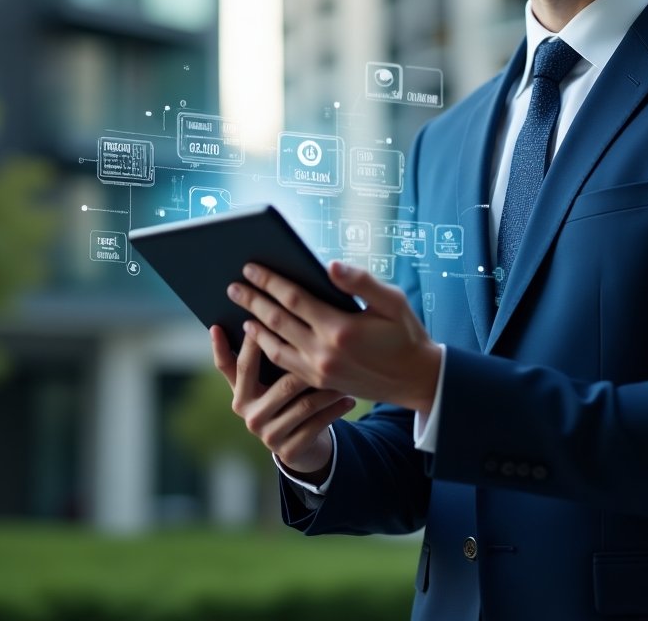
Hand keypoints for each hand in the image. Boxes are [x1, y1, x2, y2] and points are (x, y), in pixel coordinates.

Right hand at [210, 324, 354, 480]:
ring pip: (304, 403)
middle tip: (332, 347)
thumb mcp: (273, 381)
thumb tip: (273, 310)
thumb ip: (270, 355)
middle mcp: (248, 413)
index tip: (232, 322)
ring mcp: (267, 434)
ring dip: (329, 388)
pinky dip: (335, 409)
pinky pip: (316, 424)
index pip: (232, 365)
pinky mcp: (288, 450)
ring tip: (348, 374)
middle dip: (312, 366)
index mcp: (241, 392)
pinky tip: (350, 399)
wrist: (301, 446)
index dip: (225, 344)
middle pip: (281, 382)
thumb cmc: (290, 400)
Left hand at [227, 260, 441, 414]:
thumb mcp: (393, 301)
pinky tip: (258, 337)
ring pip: (275, 346)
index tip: (251, 267)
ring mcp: (319, 371)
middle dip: (253, 300)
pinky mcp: (319, 382)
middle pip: (277, 321)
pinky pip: (284, 364)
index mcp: (340, 328)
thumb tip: (330, 265)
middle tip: (232, 285)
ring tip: (240, 310)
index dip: (270, 281)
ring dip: (254, 326)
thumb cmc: (405, 334)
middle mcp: (324, 352)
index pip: (294, 298)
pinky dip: (266, 348)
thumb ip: (361, 281)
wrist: (415, 379)